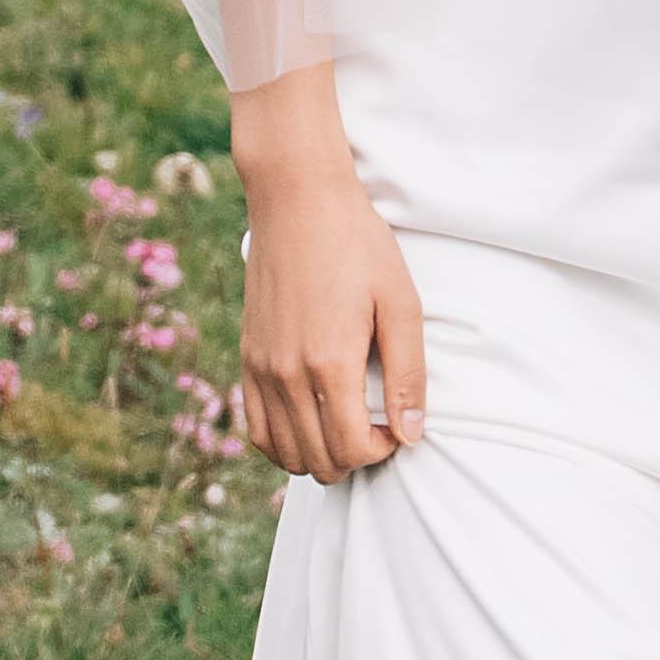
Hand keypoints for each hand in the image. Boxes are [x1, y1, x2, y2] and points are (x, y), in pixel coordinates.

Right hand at [229, 83, 428, 482]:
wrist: (298, 199)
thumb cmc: (357, 245)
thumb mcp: (400, 303)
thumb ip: (407, 374)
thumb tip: (411, 434)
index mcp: (329, 362)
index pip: (350, 449)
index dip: (380, 452)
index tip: (396, 427)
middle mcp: (287, 373)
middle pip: (318, 460)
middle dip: (354, 458)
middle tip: (377, 428)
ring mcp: (261, 367)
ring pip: (284, 452)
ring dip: (319, 456)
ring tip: (346, 428)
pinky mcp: (248, 357)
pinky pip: (257, 428)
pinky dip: (283, 443)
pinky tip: (310, 425)